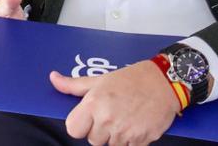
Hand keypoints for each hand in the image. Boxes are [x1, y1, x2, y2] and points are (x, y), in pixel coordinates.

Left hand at [50, 60, 179, 145]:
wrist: (164, 82)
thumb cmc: (131, 79)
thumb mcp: (99, 79)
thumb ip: (73, 85)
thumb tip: (53, 79)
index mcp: (94, 104)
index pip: (73, 129)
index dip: (80, 125)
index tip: (87, 119)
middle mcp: (108, 119)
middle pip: (92, 140)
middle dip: (99, 130)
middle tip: (111, 114)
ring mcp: (125, 131)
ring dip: (115, 136)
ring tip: (124, 118)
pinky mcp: (141, 140)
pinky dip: (130, 141)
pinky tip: (134, 125)